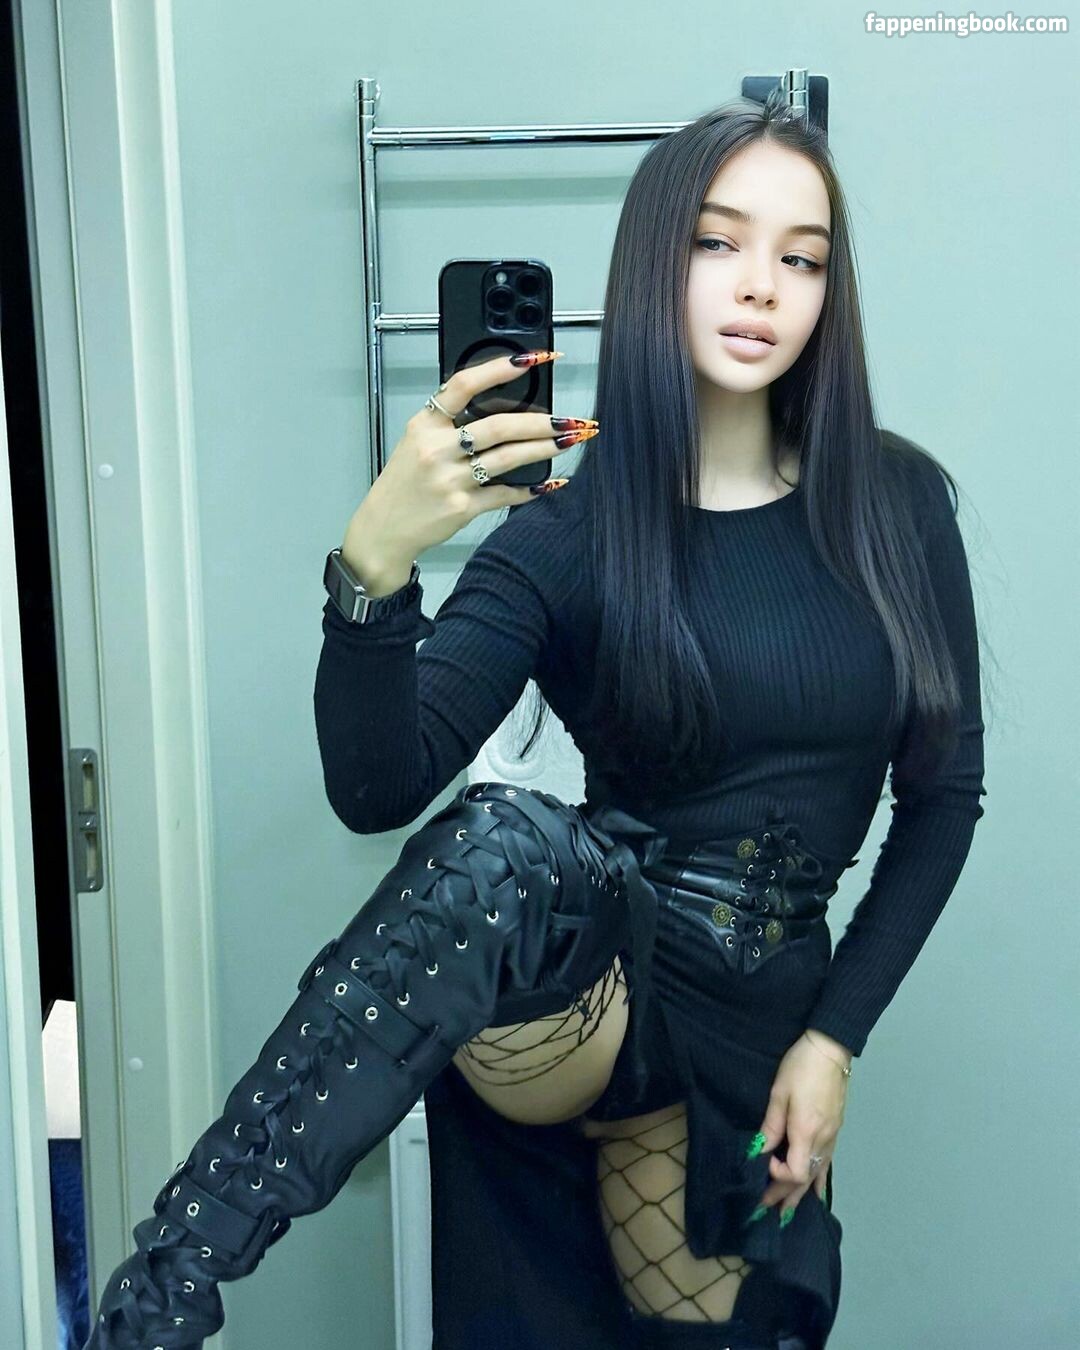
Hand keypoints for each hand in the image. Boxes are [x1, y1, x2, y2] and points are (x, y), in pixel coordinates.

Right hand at [350, 350, 590, 565]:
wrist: (383, 529)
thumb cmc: (403, 483)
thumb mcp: (416, 441)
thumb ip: (448, 422)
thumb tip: (497, 406)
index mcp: (426, 424)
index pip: (466, 384)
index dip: (502, 368)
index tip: (534, 358)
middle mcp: (438, 448)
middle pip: (499, 426)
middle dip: (542, 422)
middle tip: (571, 419)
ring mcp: (451, 479)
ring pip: (508, 458)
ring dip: (545, 449)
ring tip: (569, 441)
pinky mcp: (462, 507)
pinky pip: (505, 494)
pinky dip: (531, 489)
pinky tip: (550, 483)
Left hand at [749, 1030, 850, 1225]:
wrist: (831, 1050)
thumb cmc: (801, 1067)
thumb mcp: (779, 1093)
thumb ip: (771, 1125)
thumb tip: (759, 1151)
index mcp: (806, 1132)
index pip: (795, 1172)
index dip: (777, 1175)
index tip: (763, 1162)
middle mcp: (823, 1140)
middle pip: (805, 1180)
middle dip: (783, 1196)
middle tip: (764, 1210)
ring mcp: (832, 1137)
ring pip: (816, 1175)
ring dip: (800, 1195)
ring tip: (785, 1212)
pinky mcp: (836, 1131)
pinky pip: (827, 1165)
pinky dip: (818, 1182)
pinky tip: (815, 1195)